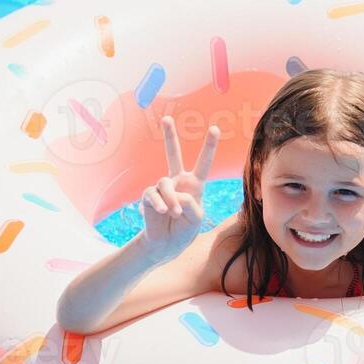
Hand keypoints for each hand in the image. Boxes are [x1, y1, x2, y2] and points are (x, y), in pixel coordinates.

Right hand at [140, 116, 218, 262]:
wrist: (167, 244)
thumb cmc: (185, 229)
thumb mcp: (196, 217)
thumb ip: (190, 202)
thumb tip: (173, 192)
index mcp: (194, 184)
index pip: (203, 163)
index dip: (209, 146)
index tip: (214, 128)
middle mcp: (177, 181)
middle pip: (172, 154)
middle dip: (169, 136)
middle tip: (166, 118)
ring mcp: (161, 187)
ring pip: (165, 182)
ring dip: (171, 199)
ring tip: (174, 213)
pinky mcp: (148, 196)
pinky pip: (152, 194)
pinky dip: (159, 203)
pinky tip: (164, 211)